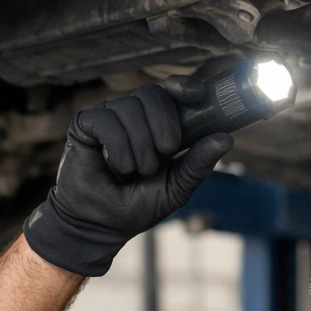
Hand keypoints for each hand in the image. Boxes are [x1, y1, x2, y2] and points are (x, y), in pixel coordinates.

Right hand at [22, 78, 232, 275]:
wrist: (101, 225)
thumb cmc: (137, 206)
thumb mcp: (176, 187)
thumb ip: (198, 164)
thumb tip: (226, 138)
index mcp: (158, 124)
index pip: (171, 90)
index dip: (183, 86)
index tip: (196, 95)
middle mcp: (134, 114)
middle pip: (152, 93)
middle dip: (164, 122)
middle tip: (166, 151)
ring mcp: (108, 116)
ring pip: (129, 107)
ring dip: (140, 145)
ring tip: (137, 171)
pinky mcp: (84, 124)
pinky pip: (106, 119)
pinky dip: (118, 146)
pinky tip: (117, 168)